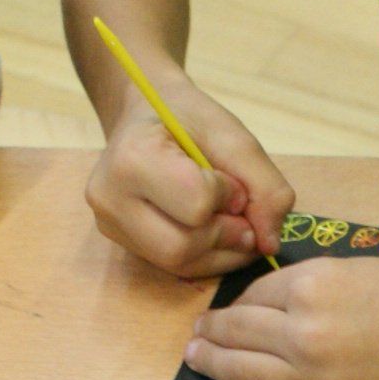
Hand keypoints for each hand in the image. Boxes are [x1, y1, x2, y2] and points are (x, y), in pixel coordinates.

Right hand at [88, 82, 293, 279]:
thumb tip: (270, 244)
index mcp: (132, 157)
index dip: (229, 197)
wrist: (144, 113)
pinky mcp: (118, 239)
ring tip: (230, 221)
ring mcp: (108, 223)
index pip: (196, 204)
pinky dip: (205, 255)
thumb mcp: (233, 136)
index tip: (231, 179)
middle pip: (181, 247)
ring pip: (177, 264)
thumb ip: (265, 186)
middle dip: (225, 235)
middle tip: (240, 211)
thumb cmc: (187, 118)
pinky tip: (214, 231)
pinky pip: (171, 266)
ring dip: (220, 251)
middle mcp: (109, 197)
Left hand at [184, 256, 378, 379]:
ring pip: (240, 373)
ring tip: (200, 358)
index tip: (228, 308)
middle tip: (197, 334)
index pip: (251, 296)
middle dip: (210, 332)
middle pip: (235, 333)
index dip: (236, 302)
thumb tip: (259, 304)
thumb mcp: (357, 269)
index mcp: (312, 287)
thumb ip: (306, 285)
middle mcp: (304, 336)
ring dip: (213, 364)